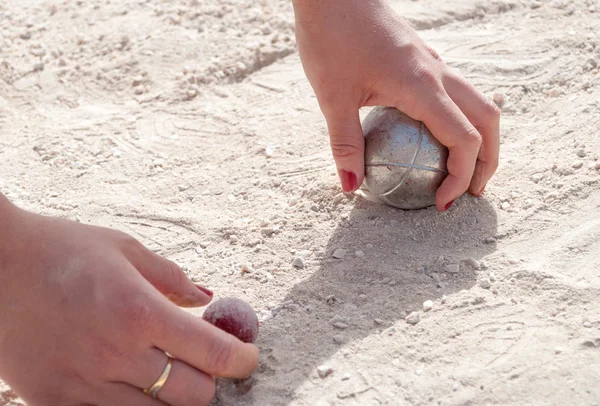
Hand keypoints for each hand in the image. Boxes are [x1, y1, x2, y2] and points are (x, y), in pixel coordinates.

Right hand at [0, 199, 257, 405]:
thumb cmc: (61, 249)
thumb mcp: (124, 249)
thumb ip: (172, 277)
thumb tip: (206, 298)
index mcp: (140, 312)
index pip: (213, 353)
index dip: (242, 360)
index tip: (248, 357)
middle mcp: (117, 354)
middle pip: (194, 395)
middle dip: (211, 381)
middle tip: (206, 363)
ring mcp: (84, 384)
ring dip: (174, 399)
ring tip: (170, 374)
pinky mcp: (54, 401)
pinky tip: (130, 384)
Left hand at [292, 0, 499, 210]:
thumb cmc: (330, 37)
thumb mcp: (332, 97)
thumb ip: (345, 144)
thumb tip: (350, 186)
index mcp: (422, 86)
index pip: (464, 139)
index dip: (462, 177)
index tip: (442, 203)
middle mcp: (438, 74)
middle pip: (488, 119)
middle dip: (489, 161)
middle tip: (473, 193)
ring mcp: (434, 64)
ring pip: (478, 103)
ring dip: (480, 139)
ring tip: (463, 170)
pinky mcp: (423, 60)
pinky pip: (456, 93)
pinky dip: (460, 121)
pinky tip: (436, 137)